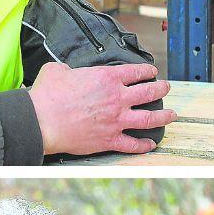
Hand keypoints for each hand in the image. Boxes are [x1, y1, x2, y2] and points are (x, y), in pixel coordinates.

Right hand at [28, 62, 175, 155]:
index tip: (151, 71)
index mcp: (107, 78)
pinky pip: (133, 144)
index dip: (147, 70)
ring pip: (150, 118)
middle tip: (166, 88)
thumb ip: (65, 69)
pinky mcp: (109, 139)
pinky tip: (150, 144)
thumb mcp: (55, 71)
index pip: (136, 71)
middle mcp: (118, 98)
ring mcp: (116, 120)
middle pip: (150, 92)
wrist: (41, 121)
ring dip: (164, 116)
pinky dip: (144, 145)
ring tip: (171, 115)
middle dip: (162, 89)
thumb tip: (63, 70)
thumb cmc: (47, 97)